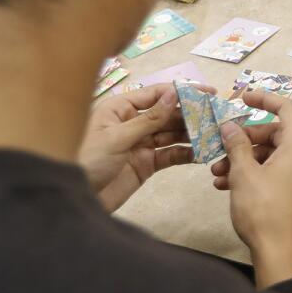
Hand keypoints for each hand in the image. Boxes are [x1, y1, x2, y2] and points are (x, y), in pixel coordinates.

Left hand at [78, 82, 208, 212]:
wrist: (75, 200)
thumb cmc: (88, 161)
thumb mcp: (118, 137)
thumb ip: (149, 118)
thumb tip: (174, 94)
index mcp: (121, 108)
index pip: (157, 94)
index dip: (183, 92)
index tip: (208, 93)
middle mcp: (133, 122)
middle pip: (168, 114)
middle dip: (191, 115)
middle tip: (216, 116)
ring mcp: (141, 144)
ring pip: (172, 134)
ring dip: (192, 134)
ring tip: (214, 134)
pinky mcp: (146, 164)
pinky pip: (170, 155)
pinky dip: (186, 154)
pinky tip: (201, 153)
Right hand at [210, 91, 291, 284]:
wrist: (279, 250)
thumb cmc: (263, 208)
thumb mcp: (244, 173)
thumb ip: (237, 144)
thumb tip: (230, 125)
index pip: (285, 107)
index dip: (263, 99)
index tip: (241, 98)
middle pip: (273, 133)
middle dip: (243, 140)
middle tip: (220, 148)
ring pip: (269, 154)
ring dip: (242, 159)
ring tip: (216, 173)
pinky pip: (273, 170)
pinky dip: (251, 172)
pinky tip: (225, 184)